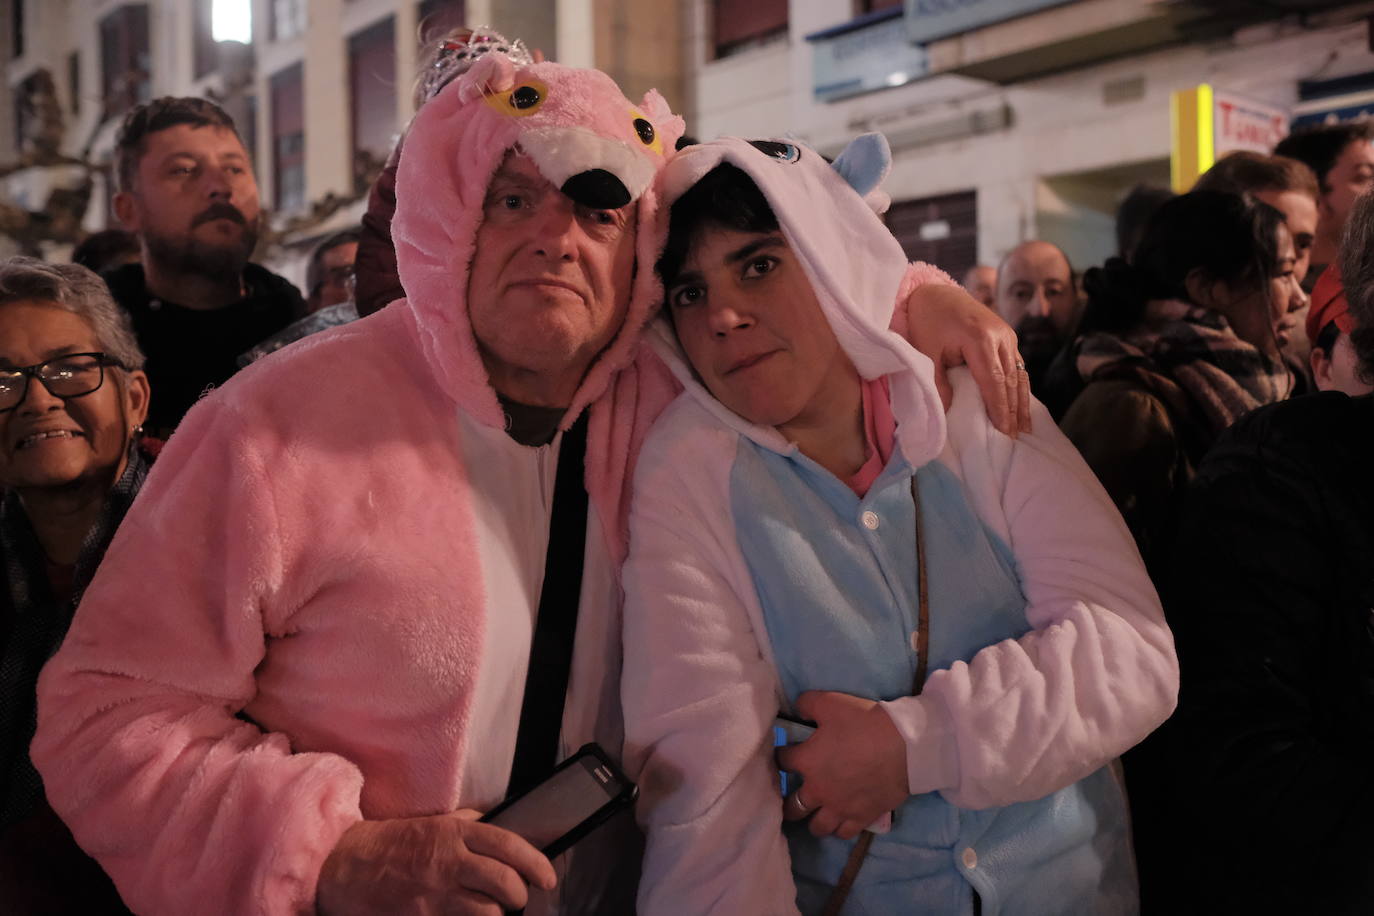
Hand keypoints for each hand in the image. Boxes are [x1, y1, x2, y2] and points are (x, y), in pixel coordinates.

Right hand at [316, 810, 556, 914]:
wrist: (346, 867)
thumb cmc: (394, 844)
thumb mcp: (433, 822)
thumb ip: (468, 824)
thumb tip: (502, 826)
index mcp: (453, 833)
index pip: (507, 845)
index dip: (535, 863)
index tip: (547, 876)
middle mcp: (447, 862)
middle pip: (504, 883)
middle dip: (519, 895)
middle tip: (518, 898)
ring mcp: (434, 896)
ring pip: (487, 913)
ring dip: (496, 915)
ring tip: (492, 911)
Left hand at [776, 691, 908, 839]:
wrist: (903, 746)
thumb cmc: (864, 723)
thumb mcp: (830, 702)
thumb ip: (807, 704)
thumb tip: (798, 710)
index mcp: (807, 761)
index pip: (782, 761)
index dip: (782, 756)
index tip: (785, 754)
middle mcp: (818, 790)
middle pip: (792, 807)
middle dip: (788, 802)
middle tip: (792, 797)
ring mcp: (839, 807)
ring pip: (817, 827)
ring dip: (813, 820)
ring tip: (815, 814)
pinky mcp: (861, 818)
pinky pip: (844, 833)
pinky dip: (839, 829)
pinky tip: (840, 822)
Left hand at [904, 283, 1031, 437]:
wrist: (936, 293)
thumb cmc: (928, 322)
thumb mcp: (925, 352)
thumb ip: (937, 381)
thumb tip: (947, 411)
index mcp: (980, 338)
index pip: (994, 381)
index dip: (1000, 409)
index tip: (1004, 432)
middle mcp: (1000, 336)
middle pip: (1011, 380)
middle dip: (1014, 411)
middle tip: (1015, 438)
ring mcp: (1007, 335)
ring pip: (1019, 374)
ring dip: (1022, 402)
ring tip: (1025, 428)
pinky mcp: (1008, 337)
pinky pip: (1017, 366)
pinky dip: (1019, 388)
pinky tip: (1021, 407)